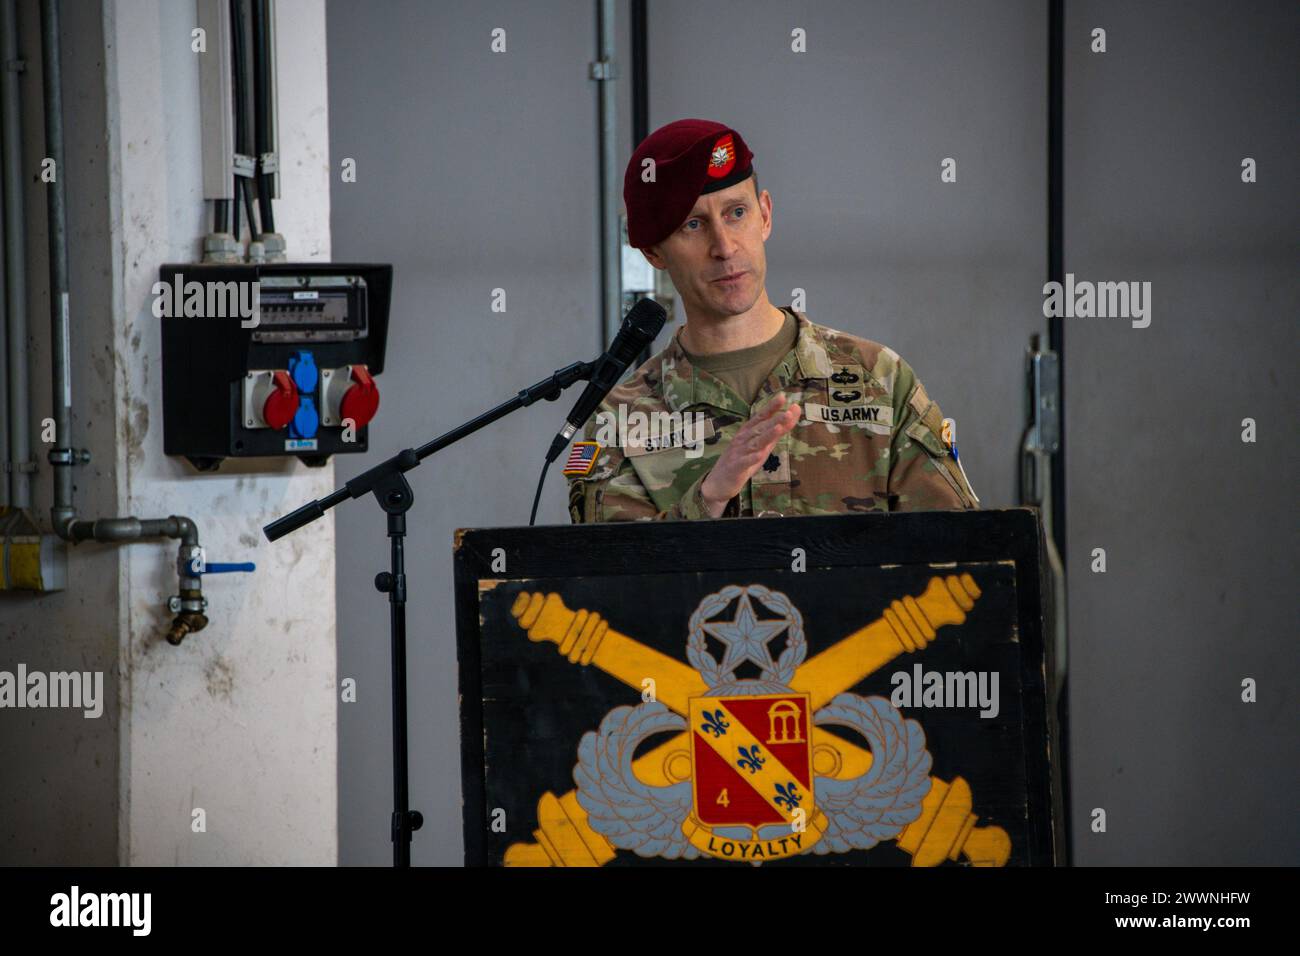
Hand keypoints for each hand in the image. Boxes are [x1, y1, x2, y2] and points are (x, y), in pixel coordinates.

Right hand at [700, 394, 800, 516]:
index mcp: (748, 432)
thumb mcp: (760, 446)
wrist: (718, 482)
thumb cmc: (741, 460)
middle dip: (774, 420)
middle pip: (760, 428)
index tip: (783, 397)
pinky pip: (744, 462)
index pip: (761, 417)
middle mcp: (743, 440)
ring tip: (778, 428)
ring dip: (767, 435)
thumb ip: (775, 432)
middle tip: (788, 413)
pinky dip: (751, 458)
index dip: (771, 407)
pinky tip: (759, 455)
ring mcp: (738, 453)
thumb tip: (791, 415)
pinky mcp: (735, 468)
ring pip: (754, 443)